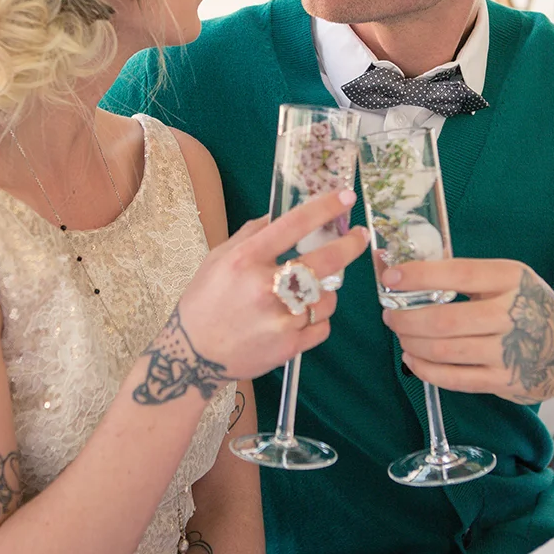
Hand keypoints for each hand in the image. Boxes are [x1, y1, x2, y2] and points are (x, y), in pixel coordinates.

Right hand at [165, 190, 368, 383]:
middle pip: (325, 260)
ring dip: (324, 293)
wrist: (192, 355)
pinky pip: (322, 326)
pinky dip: (316, 320)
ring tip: (306, 294)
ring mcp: (280, 320)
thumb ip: (251, 235)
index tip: (346, 197)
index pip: (294, 225)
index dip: (325, 207)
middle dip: (350, 245)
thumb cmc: (205, 301)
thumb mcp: (218, 258)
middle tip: (360, 237)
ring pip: (327, 298)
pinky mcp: (289, 347)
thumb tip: (280, 216)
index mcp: (246, 260)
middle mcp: (266, 287)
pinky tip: (299, 318)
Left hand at [380, 259, 553, 405]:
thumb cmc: (529, 306)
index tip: (389, 279)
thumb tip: (406, 274)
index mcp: (510, 278)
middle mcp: (512, 313)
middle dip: (405, 318)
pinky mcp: (504, 382)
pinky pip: (453, 378)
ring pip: (443, 350)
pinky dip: (424, 370)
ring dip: (412, 343)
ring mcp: (509, 351)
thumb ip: (465, 277)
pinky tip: (413, 360)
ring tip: (402, 336)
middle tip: (390, 315)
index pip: (457, 273)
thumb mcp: (507, 279)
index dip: (418, 276)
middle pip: (443, 319)